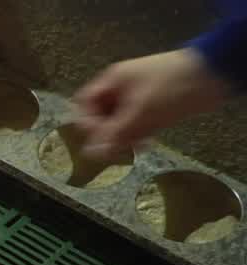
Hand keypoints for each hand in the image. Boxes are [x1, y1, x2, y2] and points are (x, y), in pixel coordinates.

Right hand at [73, 49, 230, 160]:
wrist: (214, 75)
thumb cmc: (172, 87)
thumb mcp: (139, 112)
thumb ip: (113, 134)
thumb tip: (90, 154)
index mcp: (112, 81)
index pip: (85, 104)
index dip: (87, 124)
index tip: (99, 140)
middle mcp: (121, 89)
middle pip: (102, 116)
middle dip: (110, 134)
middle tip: (120, 148)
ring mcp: (139, 98)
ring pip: (121, 123)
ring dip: (126, 137)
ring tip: (138, 145)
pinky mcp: (154, 107)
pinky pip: (138, 125)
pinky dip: (140, 135)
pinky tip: (148, 142)